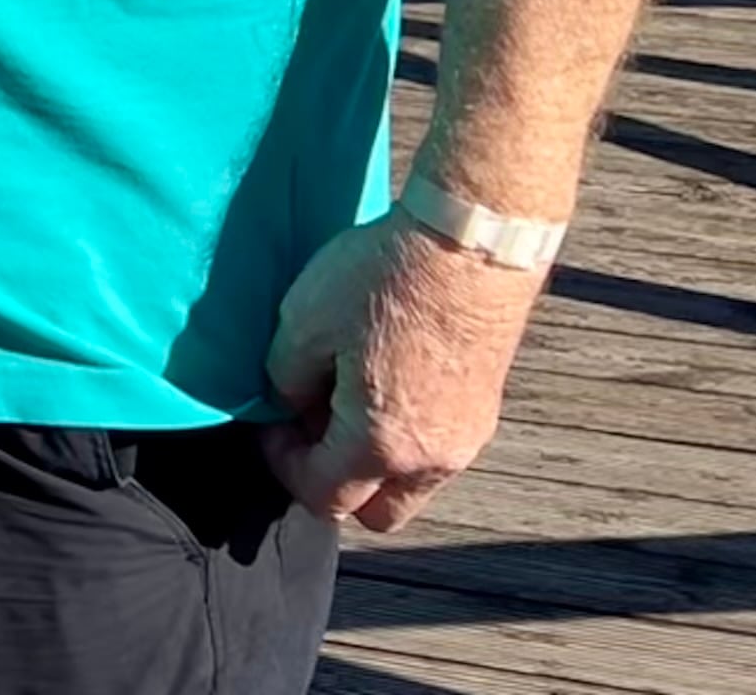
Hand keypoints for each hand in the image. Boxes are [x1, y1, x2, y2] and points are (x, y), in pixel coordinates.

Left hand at [260, 204, 548, 531]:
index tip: (270, 422)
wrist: (469, 244)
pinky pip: (435, 451)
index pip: (322, 497)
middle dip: (336, 481)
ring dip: (373, 459)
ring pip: (410, 483)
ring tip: (346, 393)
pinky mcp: (484, 410)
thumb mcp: (302, 323)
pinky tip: (384, 377)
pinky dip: (403, 436)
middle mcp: (432, 460)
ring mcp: (467, 438)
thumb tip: (293, 404)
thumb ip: (286, 380)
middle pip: (376, 510)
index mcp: (381, 447)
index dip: (282, 464)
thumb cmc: (384, 280)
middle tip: (310, 420)